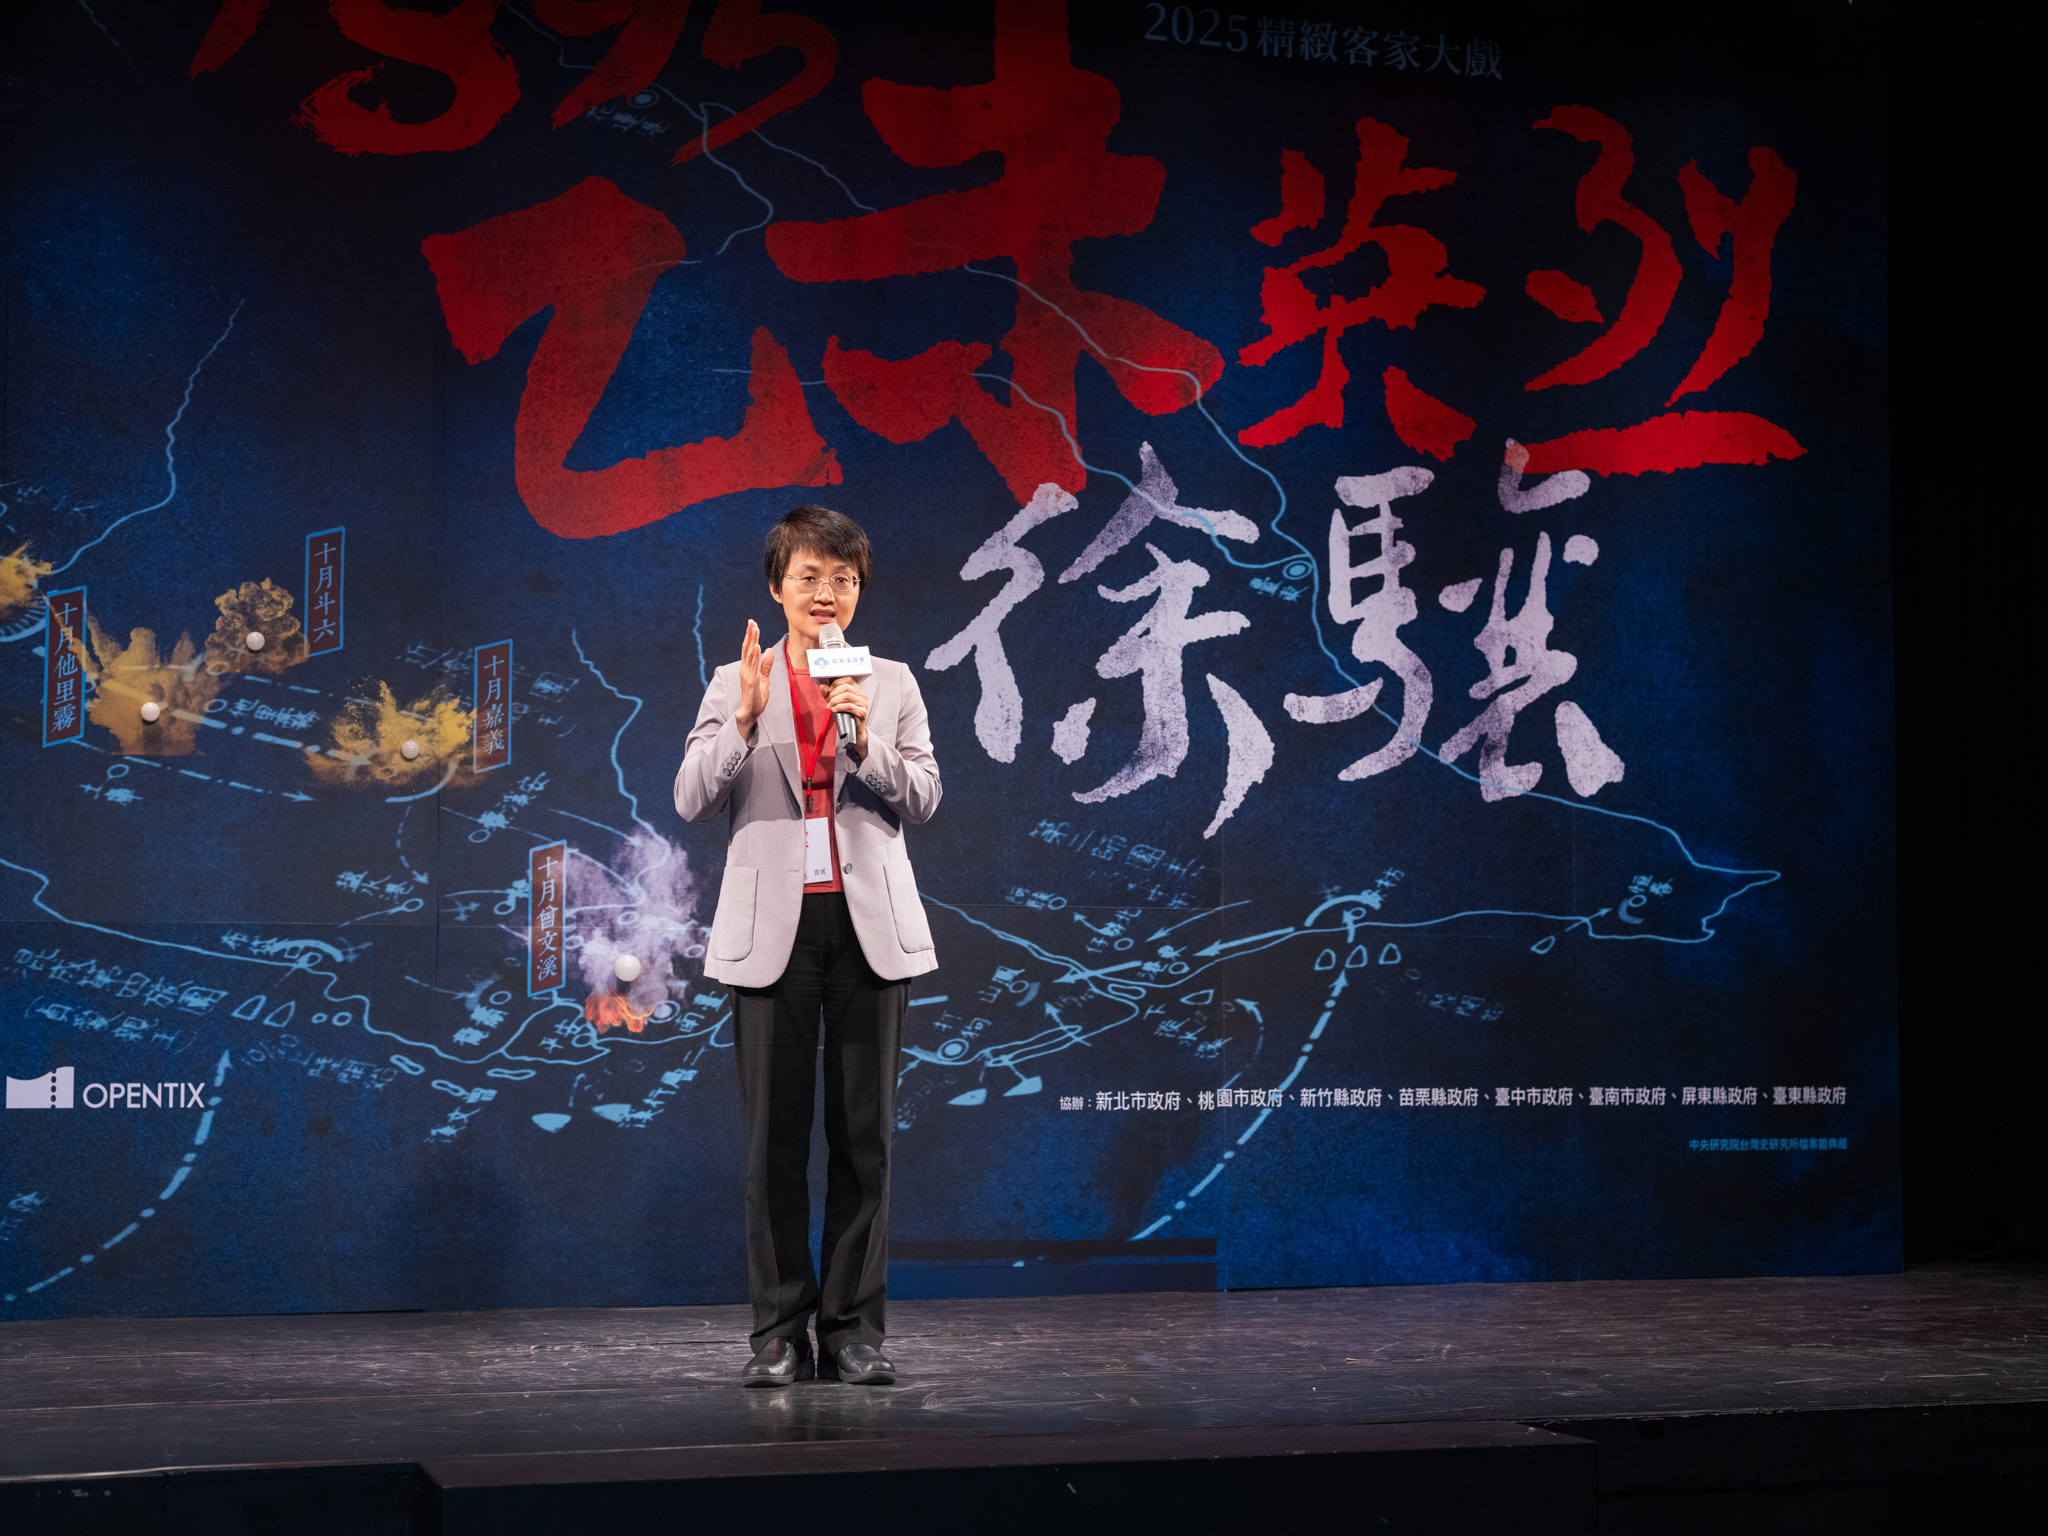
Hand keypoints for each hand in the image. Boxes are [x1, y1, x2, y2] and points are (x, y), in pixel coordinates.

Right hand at [732, 620, 773, 737]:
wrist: (750, 712)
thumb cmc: (756, 696)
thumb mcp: (764, 678)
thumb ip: (766, 665)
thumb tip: (768, 650)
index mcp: (748, 668)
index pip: (749, 649)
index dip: (751, 637)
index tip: (753, 624)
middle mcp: (745, 669)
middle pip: (747, 648)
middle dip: (749, 634)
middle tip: (751, 621)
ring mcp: (747, 674)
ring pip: (749, 654)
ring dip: (752, 640)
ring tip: (754, 628)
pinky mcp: (751, 681)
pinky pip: (753, 665)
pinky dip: (754, 655)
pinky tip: (756, 646)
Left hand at [825, 676, 868, 756]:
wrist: (854, 731)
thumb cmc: (846, 715)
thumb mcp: (836, 702)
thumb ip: (829, 693)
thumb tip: (823, 684)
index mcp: (858, 690)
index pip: (848, 679)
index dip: (836, 683)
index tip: (829, 690)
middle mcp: (862, 695)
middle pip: (846, 687)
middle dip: (834, 693)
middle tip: (828, 700)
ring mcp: (863, 703)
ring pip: (847, 696)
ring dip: (835, 700)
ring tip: (830, 706)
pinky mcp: (862, 712)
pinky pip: (849, 706)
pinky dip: (839, 707)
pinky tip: (834, 710)